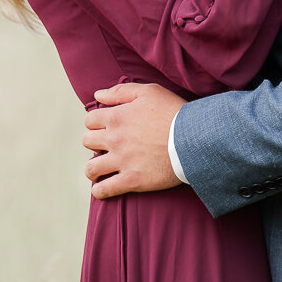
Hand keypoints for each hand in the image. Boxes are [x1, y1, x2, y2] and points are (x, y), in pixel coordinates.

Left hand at [82, 83, 186, 198]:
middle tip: (106, 146)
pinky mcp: (132, 180)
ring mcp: (122, 160)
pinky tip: (102, 189)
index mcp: (117, 117)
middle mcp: (114, 138)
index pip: (90, 120)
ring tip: (100, 170)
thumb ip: (121, 91)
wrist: (194, 138)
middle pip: (87, 142)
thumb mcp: (149, 91)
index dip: (96, 123)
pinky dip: (99, 191)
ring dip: (93, 169)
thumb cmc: (173, 112)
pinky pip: (104, 190)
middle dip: (94, 142)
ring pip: (91, 168)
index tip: (105, 127)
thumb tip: (98, 96)